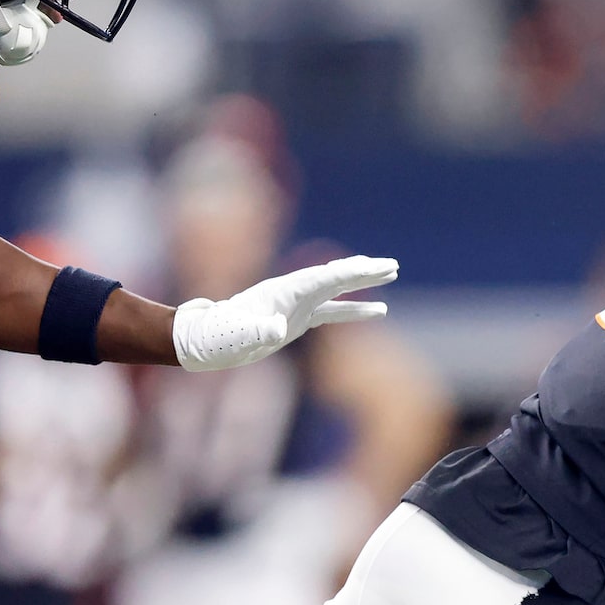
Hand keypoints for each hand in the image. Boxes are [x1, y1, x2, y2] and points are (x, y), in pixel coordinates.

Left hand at [173, 256, 397, 371]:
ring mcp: (298, 304)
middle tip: (392, 265)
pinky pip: (334, 310)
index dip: (351, 274)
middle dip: (364, 271)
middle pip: (335, 276)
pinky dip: (356, 309)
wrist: (212, 340)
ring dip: (364, 283)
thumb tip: (277, 329)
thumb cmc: (226, 336)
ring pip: (338, 289)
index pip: (325, 279)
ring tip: (391, 275)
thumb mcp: (242, 334)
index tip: (376, 267)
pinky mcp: (299, 319)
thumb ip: (260, 330)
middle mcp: (294, 292)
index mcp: (285, 292)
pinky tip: (378, 311)